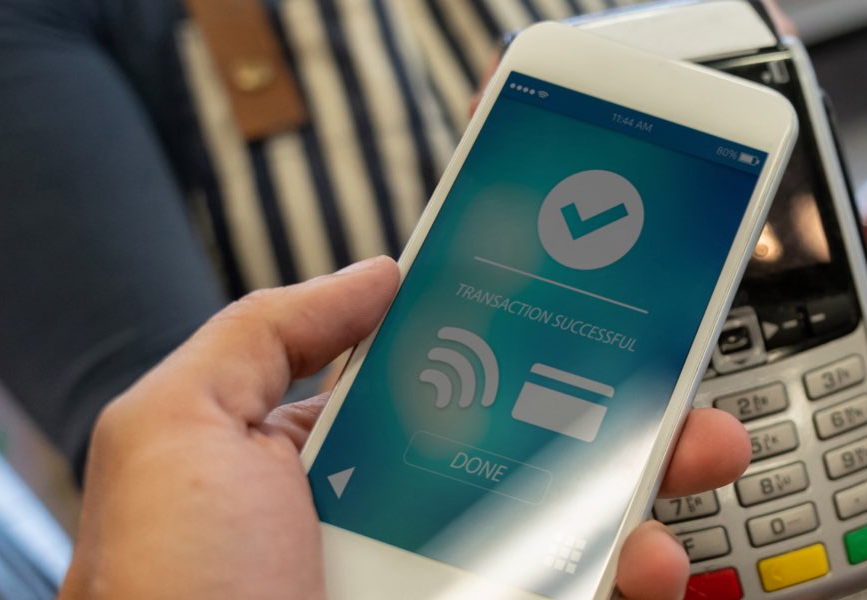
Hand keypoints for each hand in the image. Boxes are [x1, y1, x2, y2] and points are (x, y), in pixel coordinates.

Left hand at [62, 258, 866, 598]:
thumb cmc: (168, 597)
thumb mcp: (173, 432)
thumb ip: (263, 335)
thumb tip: (376, 276)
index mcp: (319, 475)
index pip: (441, 391)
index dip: (517, 346)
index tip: (589, 311)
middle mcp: (393, 539)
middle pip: (533, 457)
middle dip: (621, 416)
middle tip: (683, 391)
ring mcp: (452, 597)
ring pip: (579, 535)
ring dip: (654, 492)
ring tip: (698, 460)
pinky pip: (587, 594)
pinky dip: (637, 575)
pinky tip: (649, 562)